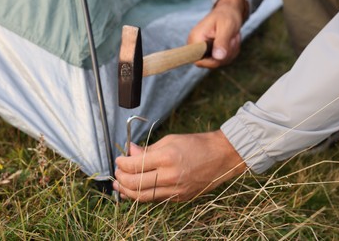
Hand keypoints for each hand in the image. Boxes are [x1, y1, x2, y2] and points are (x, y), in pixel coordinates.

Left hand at [113, 130, 246, 201]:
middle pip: (134, 184)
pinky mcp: (180, 198)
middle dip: (120, 179)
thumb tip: (130, 151)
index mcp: (167, 158)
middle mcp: (170, 176)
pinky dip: (142, 195)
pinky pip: (155, 199)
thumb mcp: (170, 140)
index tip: (119, 159)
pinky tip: (136, 189)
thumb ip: (148, 149)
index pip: (134, 165)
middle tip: (117, 173)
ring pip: (142, 197)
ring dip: (127, 191)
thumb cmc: (197, 144)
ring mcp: (175, 190)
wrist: (222, 157)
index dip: (121, 163)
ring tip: (119, 185)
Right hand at [188, 0, 247, 67]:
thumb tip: (218, 58)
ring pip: (218, 62)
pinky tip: (230, 41)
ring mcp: (203, 50)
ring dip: (230, 52)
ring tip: (232, 37)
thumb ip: (222, 42)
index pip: (198, 61)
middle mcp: (196, 46)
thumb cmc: (227, 15)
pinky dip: (230, 52)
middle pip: (211, 63)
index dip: (213, 61)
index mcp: (195, 39)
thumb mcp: (227, 26)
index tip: (224, 49)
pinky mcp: (209, 53)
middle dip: (226, 54)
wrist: (228, 11)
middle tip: (233, 38)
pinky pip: (221, 60)